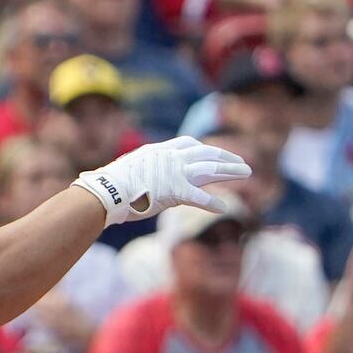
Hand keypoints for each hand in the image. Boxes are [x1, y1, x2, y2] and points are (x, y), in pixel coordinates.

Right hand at [73, 136, 252, 224]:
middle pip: (206, 154)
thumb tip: (131, 177)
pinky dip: (213, 202)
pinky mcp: (174, 191)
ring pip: (209, 170)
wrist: (104, 191)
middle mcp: (169, 157)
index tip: (216, 152)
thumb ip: (138, 171)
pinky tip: (226, 207)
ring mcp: (173, 173)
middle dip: (226, 158)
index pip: (188, 144)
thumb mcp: (126, 170)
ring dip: (230, 172)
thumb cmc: (108, 185)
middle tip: (243, 163)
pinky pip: (199, 197)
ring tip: (248, 175)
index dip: (206, 149)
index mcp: (158, 151)